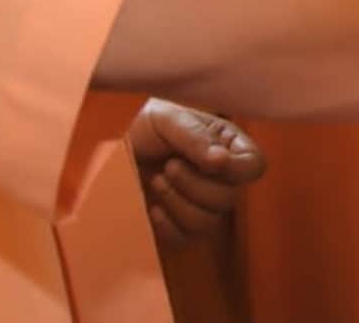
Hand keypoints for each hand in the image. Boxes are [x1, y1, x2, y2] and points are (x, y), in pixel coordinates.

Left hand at [128, 99, 266, 249]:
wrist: (105, 146)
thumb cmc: (141, 124)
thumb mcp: (168, 119)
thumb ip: (196, 138)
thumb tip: (221, 161)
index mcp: (225, 146)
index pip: (253, 166)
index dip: (237, 169)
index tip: (210, 161)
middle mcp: (219, 178)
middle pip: (230, 199)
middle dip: (195, 185)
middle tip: (168, 166)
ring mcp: (198, 205)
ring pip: (208, 222)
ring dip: (179, 202)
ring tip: (155, 180)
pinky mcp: (176, 227)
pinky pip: (184, 239)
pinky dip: (167, 225)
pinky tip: (151, 207)